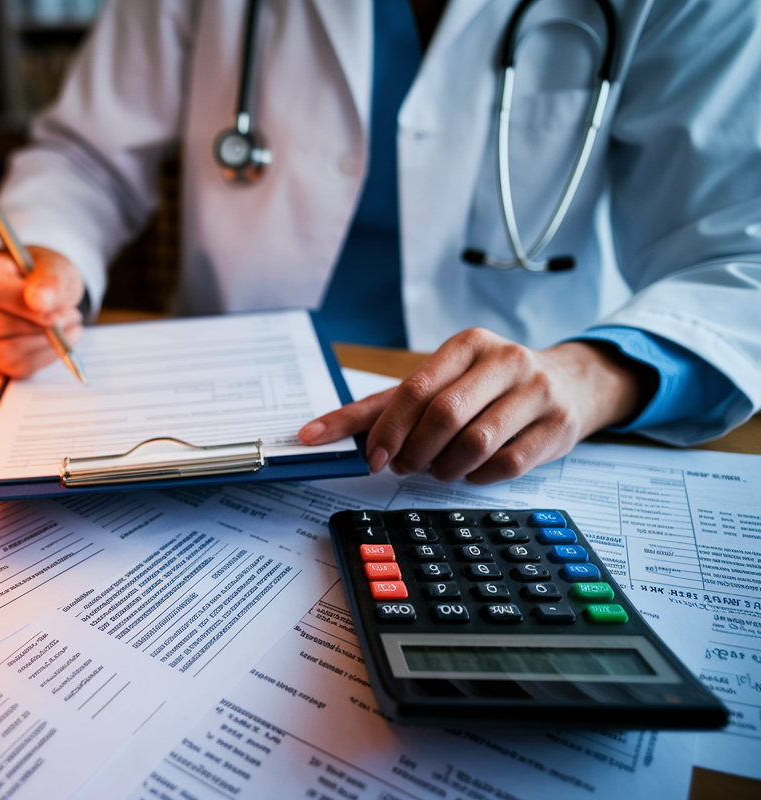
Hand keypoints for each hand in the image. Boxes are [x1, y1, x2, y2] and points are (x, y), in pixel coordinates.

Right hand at [0, 246, 84, 377]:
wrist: (41, 294)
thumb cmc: (41, 276)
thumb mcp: (53, 267)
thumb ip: (49, 280)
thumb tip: (38, 301)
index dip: (24, 303)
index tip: (53, 310)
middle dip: (37, 326)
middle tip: (69, 317)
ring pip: (3, 351)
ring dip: (43, 343)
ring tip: (66, 327)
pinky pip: (13, 367)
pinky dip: (42, 357)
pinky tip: (57, 341)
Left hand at [297, 328, 648, 483]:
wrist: (570, 383)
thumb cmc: (486, 386)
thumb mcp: (436, 384)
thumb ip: (377, 409)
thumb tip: (312, 435)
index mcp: (467, 344)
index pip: (416, 389)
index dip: (390, 429)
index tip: (373, 458)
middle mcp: (505, 361)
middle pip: (446, 416)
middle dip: (416, 451)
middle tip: (403, 467)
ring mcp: (537, 392)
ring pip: (477, 443)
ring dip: (446, 468)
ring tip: (438, 469)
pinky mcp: (558, 426)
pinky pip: (507, 465)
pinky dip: (479, 477)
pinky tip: (471, 471)